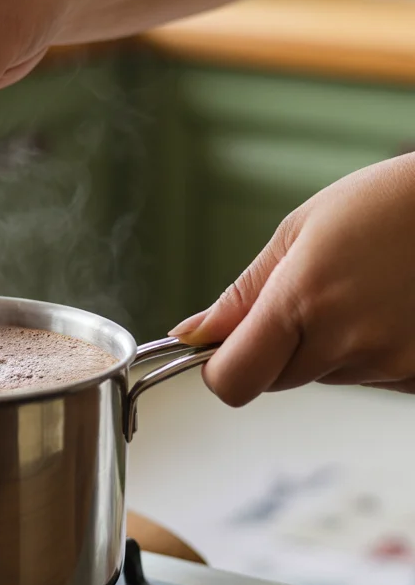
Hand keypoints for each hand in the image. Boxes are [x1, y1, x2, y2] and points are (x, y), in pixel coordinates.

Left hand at [171, 154, 414, 404]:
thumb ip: (243, 293)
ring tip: (363, 291)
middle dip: (278, 348)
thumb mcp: (301, 231)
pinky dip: (371, 354)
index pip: (235, 378)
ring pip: (326, 378)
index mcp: (304, 299)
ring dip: (329, 348)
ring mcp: (391, 364)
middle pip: (277, 380)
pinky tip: (392, 308)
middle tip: (313, 294)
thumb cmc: (389, 205)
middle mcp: (348, 341)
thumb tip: (191, 335)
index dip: (220, 369)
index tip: (222, 348)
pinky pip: (372, 380)